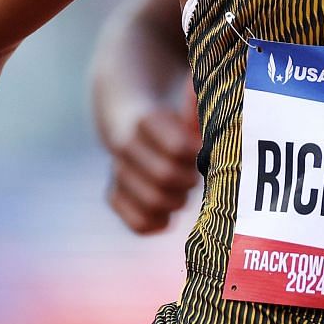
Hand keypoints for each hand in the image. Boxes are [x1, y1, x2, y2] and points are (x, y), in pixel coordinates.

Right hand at [107, 102, 202, 234]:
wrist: (129, 122)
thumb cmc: (172, 121)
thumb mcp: (185, 111)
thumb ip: (199, 111)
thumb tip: (209, 99)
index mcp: (145, 120)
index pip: (179, 148)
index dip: (195, 155)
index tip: (199, 151)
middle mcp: (125, 146)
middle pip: (166, 177)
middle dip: (189, 180)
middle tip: (195, 175)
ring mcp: (117, 173)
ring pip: (152, 203)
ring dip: (176, 201)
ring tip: (182, 190)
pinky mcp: (114, 197)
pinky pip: (139, 223)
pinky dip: (159, 221)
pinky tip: (168, 210)